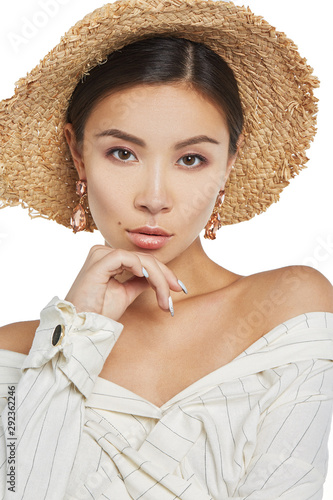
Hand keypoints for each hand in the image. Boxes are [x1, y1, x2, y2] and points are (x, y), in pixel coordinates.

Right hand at [64, 245, 184, 320]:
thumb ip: (139, 282)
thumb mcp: (125, 294)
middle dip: (165, 275)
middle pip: (144, 259)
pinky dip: (141, 267)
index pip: (143, 260)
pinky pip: (126, 258)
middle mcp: (104, 253)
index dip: (163, 273)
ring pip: (140, 259)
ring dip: (158, 278)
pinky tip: (148, 279)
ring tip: (164, 298)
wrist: (81, 325)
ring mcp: (100, 254)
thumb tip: (156, 278)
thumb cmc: (98, 312)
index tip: (178, 288)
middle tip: (177, 291)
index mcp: (109, 259)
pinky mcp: (99, 260)